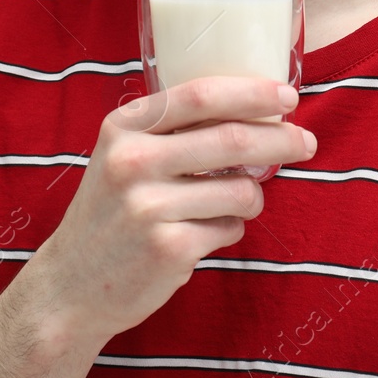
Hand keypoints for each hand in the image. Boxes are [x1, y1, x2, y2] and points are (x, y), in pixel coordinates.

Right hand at [34, 76, 315, 343]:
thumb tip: (258, 110)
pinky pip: (231, 228)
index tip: (288, 96)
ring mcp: (149, 206)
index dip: (253, 92)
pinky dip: (231, 229)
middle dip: (281, 139)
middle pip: (233, 140)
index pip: (201, 95)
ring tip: (235, 203)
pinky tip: (204, 233)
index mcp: (124, 127)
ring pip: (242, 190)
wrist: (71, 285)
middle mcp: (132, 161)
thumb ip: (172, 130)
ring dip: (253, 196)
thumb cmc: (112, 212)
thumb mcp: (123, 155)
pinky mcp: (169, 248)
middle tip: (306, 142)